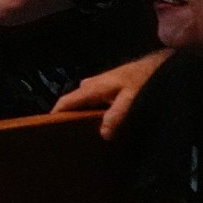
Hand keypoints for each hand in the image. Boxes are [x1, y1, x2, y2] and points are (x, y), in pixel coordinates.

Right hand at [50, 49, 170, 138]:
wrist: (155, 66)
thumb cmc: (141, 80)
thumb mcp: (131, 100)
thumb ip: (116, 115)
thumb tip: (103, 134)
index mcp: (92, 88)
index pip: (66, 101)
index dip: (55, 114)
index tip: (47, 128)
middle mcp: (90, 85)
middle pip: (73, 103)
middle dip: (68, 117)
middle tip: (68, 136)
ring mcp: (96, 84)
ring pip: (83, 102)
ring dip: (81, 114)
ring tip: (83, 132)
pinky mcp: (104, 86)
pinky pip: (91, 100)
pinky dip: (91, 111)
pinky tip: (99, 122)